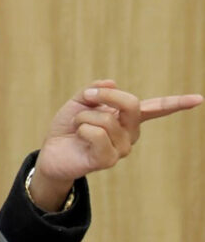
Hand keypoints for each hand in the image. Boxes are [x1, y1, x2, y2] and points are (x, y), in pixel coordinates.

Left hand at [28, 80, 202, 211]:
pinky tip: (79, 137)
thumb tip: (111, 81)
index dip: (177, 103)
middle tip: (87, 96)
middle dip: (105, 94)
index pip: (156, 108)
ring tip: (78, 127)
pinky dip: (81, 128)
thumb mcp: (79, 101)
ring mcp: (121, 148)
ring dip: (83, 116)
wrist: (51, 152)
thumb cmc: (68, 127)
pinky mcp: (108, 160)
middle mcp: (130, 134)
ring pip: (106, 118)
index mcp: (127, 118)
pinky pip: (96, 133)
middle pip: (132, 104)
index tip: (199, 99)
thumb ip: (95, 89)